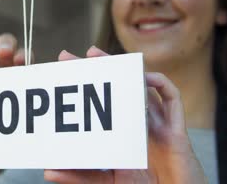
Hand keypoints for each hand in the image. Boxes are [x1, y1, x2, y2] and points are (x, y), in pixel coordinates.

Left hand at [44, 46, 206, 183]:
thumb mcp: (107, 183)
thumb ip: (80, 177)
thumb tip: (48, 172)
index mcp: (123, 135)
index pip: (102, 104)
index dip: (84, 89)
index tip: (62, 75)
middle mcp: (139, 125)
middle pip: (117, 88)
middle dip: (94, 70)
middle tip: (69, 57)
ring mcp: (158, 125)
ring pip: (141, 87)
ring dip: (120, 68)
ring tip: (96, 55)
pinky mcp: (178, 132)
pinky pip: (173, 100)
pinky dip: (162, 85)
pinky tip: (146, 77)